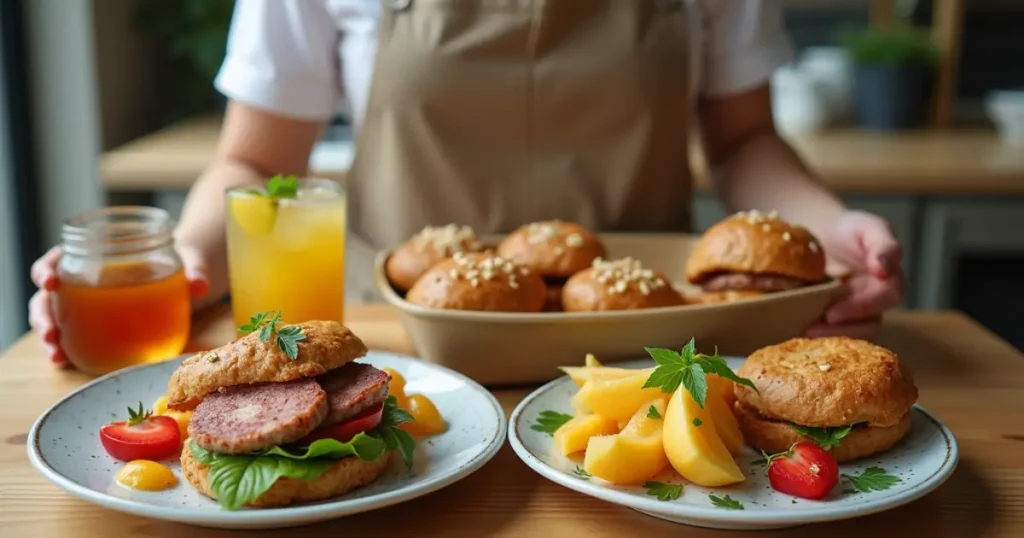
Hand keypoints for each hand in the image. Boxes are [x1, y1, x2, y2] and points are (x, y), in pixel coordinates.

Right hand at [28, 244, 209, 368]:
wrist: (190, 279)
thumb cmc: (182, 261)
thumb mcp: (190, 259)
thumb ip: (194, 268)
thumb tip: (199, 285)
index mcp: (99, 255)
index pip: (58, 258)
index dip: (46, 269)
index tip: (50, 281)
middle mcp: (85, 279)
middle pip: (48, 295)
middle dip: (43, 314)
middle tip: (50, 333)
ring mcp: (88, 305)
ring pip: (55, 317)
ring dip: (49, 336)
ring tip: (57, 355)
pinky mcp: (97, 326)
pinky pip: (74, 336)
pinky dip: (65, 349)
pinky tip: (66, 362)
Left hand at [804, 211, 903, 341]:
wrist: (821, 237)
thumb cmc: (847, 231)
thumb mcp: (866, 226)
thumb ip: (882, 243)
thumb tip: (884, 268)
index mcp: (889, 281)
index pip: (885, 298)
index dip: (861, 307)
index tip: (832, 313)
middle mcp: (876, 304)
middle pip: (869, 327)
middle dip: (840, 330)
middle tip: (810, 330)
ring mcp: (857, 318)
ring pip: (854, 339)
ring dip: (828, 339)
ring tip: (801, 335)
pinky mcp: (836, 325)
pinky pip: (834, 341)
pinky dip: (818, 341)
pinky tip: (795, 337)